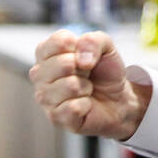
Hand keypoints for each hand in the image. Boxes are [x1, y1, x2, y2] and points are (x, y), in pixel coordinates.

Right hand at [29, 29, 148, 140]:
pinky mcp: (55, 117)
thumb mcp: (105, 46)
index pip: (59, 41)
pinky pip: (73, 107)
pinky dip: (86, 104)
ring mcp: (44, 97)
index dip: (79, 47)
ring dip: (86, 87)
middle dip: (85, 69)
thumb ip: (93, 41)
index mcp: (46, 52)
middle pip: (65, 64)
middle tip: (87, 75)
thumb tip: (81, 60)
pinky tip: (85, 104)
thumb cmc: (104, 71)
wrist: (117, 98)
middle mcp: (39, 74)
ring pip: (70, 86)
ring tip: (85, 89)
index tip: (84, 55)